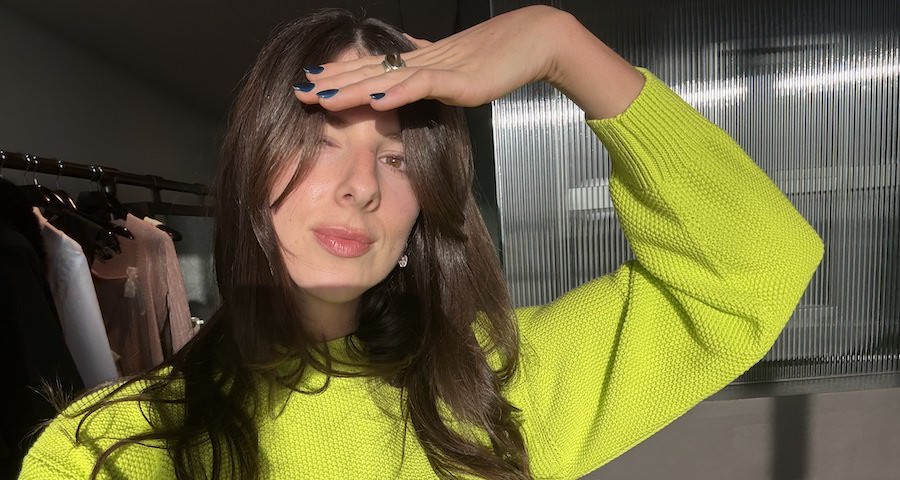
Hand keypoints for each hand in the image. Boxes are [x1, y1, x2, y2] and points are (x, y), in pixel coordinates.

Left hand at [294, 5, 643, 118]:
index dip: (339, 77)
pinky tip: (374, 99)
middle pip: (368, 73)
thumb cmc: (499, 55)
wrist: (534, 39)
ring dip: (350, 89)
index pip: (370, 70)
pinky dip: (396, 92)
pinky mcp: (458, 80)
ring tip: (320, 97)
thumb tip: (411, 70)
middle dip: (331, 84)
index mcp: (419, 63)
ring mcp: (438, 70)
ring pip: (385, 78)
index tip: (310, 85)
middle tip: (297, 91)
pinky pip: (421, 85)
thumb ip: (431, 72)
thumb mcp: (456, 68)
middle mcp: (421, 63)